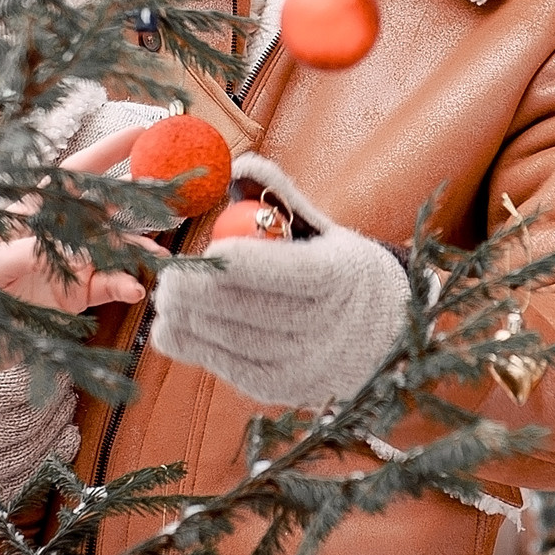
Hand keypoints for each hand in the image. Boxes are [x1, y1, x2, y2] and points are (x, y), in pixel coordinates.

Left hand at [0, 125, 149, 415]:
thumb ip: (26, 250)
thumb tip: (61, 244)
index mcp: (37, 211)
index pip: (76, 174)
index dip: (108, 152)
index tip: (142, 133)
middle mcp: (62, 232)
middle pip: (107, 206)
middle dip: (139, 197)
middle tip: (169, 188)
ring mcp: (75, 261)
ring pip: (118, 247)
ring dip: (140, 250)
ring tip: (159, 257)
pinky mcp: (82, 293)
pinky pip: (113, 283)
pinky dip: (128, 284)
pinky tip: (135, 288)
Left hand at [152, 155, 409, 407]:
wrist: (386, 334)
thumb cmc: (343, 269)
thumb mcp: (323, 230)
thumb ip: (279, 196)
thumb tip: (238, 165)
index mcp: (334, 277)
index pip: (271, 269)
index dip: (229, 261)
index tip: (204, 249)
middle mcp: (321, 327)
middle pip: (238, 308)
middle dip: (192, 291)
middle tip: (168, 276)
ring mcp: (301, 365)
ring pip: (224, 340)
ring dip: (185, 319)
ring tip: (168, 298)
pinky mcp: (280, 389)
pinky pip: (224, 366)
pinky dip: (193, 345)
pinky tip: (176, 325)